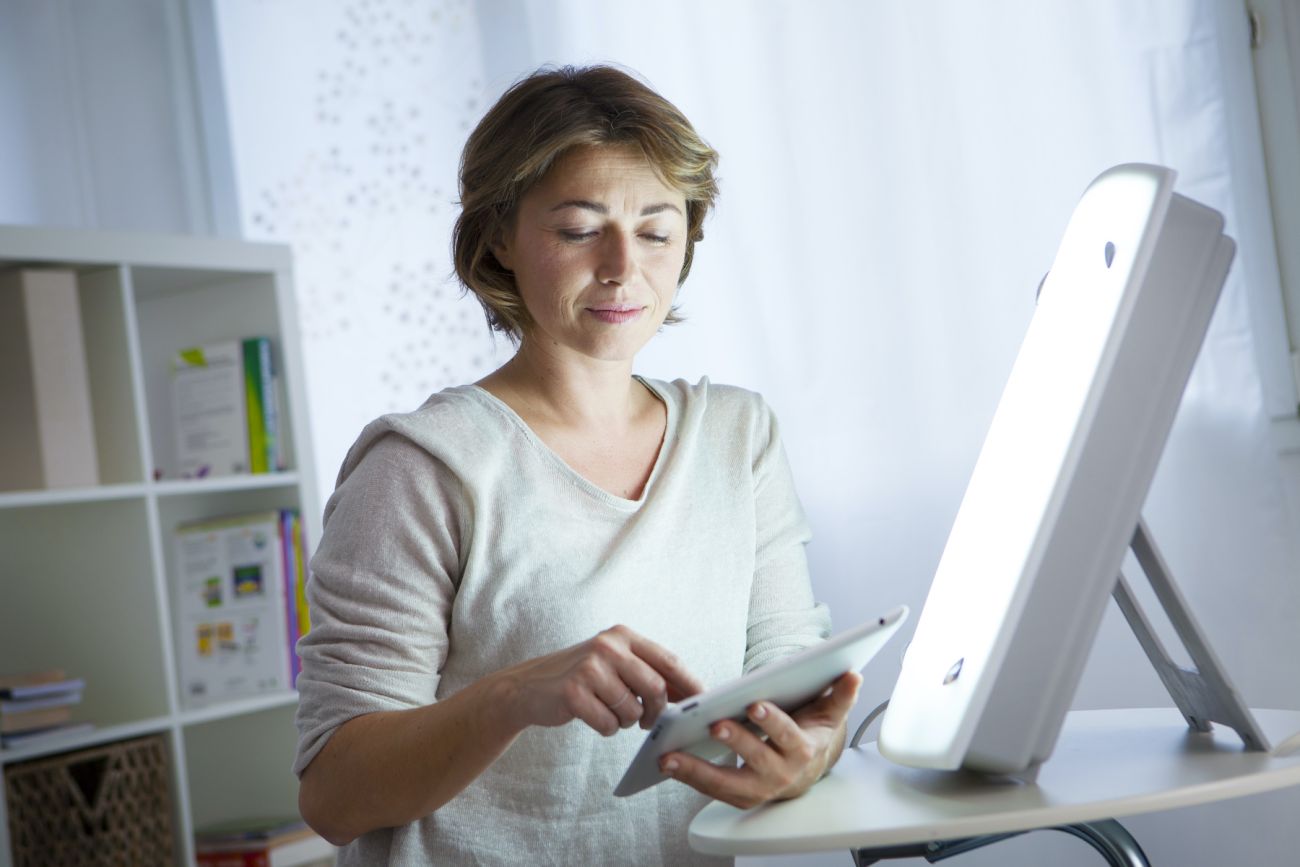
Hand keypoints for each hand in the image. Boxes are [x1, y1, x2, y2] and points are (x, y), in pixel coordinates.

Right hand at [498, 625, 703, 736]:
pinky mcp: (573, 692)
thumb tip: (690, 695)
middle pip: (655, 688)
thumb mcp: (614, 663)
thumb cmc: (581, 677)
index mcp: (622, 635)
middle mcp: (607, 645)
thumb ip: (648, 672)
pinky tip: (592, 716)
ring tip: (609, 711)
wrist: (529, 687)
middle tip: (647, 721)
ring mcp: (589, 667)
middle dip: (656, 712)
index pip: (669, 660)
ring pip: (632, 710)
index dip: (690, 684)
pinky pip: (609, 724)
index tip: (703, 703)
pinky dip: (606, 728)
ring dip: (625, 721)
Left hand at [658, 670, 861, 808]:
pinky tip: (668, 762)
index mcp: (803, 752)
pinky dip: (689, 777)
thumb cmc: (811, 734)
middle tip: (714, 724)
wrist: (806, 769)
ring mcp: (758, 789)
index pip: (788, 737)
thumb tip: (853, 675)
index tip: (755, 704)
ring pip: (726, 783)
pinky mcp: (738, 796)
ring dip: (697, 770)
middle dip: (735, 743)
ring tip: (670, 755)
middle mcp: (781, 775)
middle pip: (756, 761)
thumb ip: (840, 695)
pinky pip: (711, 789)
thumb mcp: (828, 714)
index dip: (772, 722)